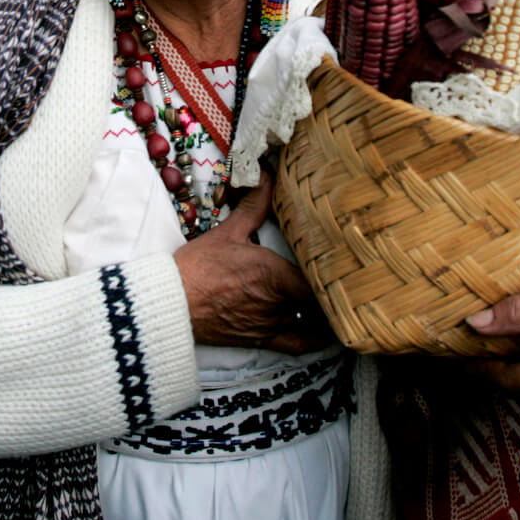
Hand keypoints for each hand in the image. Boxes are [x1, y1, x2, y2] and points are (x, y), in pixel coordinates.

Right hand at [173, 174, 333, 354]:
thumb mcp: (228, 231)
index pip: (321, 277)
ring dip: (325, 309)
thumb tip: (266, 175)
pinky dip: (316, 339)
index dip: (338, 271)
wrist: (172, 304)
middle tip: (347, 276)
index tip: (347, 262)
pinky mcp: (262, 338)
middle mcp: (279, 301)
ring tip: (340, 297)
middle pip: (321, 298)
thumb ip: (254, 206)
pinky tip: (328, 332)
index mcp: (275, 273)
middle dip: (333, 288)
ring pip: (313, 319)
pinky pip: (299, 344)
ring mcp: (272, 322)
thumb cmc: (198, 268)